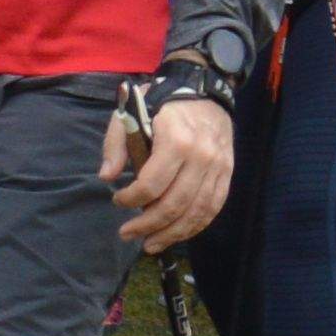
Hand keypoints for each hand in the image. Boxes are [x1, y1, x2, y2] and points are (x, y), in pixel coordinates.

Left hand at [100, 86, 236, 251]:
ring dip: (172, 234)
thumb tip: (107, 178)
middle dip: (148, 225)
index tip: (117, 201)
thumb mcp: (129, 113)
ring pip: (196, 212)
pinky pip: (213, 208)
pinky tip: (176, 234)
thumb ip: (116, 145)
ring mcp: (219, 167)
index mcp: (176, 139)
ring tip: (150, 244)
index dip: (131, 199)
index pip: (152, 183)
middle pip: (175, 204)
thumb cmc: (162, 103)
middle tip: (127, 234)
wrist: (205, 90)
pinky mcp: (227, 174)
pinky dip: (195, 226)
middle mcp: (202, 156)